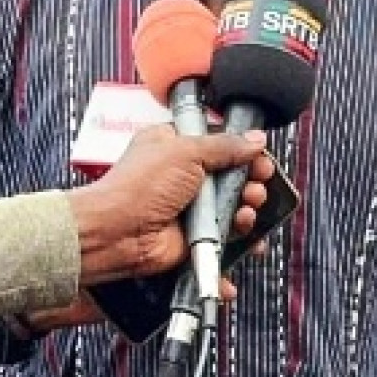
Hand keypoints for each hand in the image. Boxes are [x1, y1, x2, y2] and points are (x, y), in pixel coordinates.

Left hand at [66, 126, 273, 285]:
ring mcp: (191, 208)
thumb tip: (255, 141)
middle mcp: (184, 177)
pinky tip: (245, 230)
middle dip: (250, 180)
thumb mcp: (185, 152)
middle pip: (233, 176)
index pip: (219, 142)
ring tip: (247, 207)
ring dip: (248, 207)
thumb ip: (224, 145)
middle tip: (256, 183)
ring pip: (234, 206)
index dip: (242, 150)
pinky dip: (241, 235)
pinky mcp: (196, 235)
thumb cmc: (137, 188)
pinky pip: (228, 234)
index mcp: (176, 147)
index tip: (258, 156)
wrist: (117, 234)